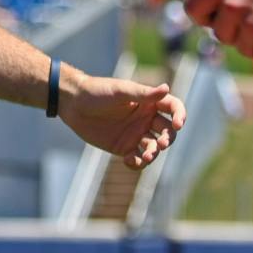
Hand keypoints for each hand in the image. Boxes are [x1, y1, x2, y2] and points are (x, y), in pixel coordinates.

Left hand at [59, 72, 185, 169]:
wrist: (73, 104)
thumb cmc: (97, 92)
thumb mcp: (120, 92)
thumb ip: (143, 94)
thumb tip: (166, 88)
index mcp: (148, 102)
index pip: (173, 108)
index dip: (180, 116)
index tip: (177, 124)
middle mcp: (145, 118)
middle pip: (167, 131)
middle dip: (167, 139)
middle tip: (159, 143)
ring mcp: (135, 133)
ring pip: (154, 147)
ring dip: (154, 153)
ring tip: (145, 157)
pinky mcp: (124, 147)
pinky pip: (138, 159)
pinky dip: (138, 163)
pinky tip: (128, 160)